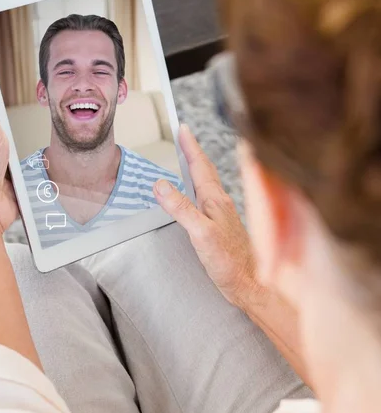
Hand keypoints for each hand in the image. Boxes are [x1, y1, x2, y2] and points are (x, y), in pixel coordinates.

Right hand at [153, 124, 263, 308]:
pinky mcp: (221, 228)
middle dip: (193, 151)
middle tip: (183, 137)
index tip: (182, 129)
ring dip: (197, 168)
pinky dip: (199, 189)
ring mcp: (222, 215)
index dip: (190, 146)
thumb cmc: (231, 261)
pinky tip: (197, 196)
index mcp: (216, 200)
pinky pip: (207, 199)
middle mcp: (221, 203)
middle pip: (205, 170)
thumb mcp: (200, 232)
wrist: (251, 283)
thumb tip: (161, 185)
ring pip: (208, 184)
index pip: (200, 165)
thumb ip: (181, 208)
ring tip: (188, 159)